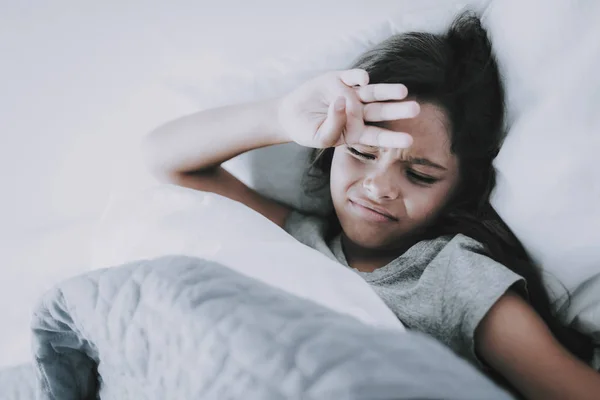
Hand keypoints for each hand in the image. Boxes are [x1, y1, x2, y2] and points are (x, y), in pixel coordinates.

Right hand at [277, 69, 417, 148]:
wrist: (290, 115)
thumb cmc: (308, 131)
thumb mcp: (319, 138)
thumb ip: (333, 126)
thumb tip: (341, 103)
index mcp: (356, 132)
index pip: (378, 136)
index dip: (393, 138)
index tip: (409, 140)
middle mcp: (358, 113)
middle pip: (382, 111)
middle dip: (398, 110)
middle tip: (416, 109)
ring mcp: (351, 95)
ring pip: (373, 92)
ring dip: (388, 91)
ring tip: (402, 91)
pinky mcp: (339, 79)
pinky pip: (353, 77)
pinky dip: (359, 77)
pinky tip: (364, 79)